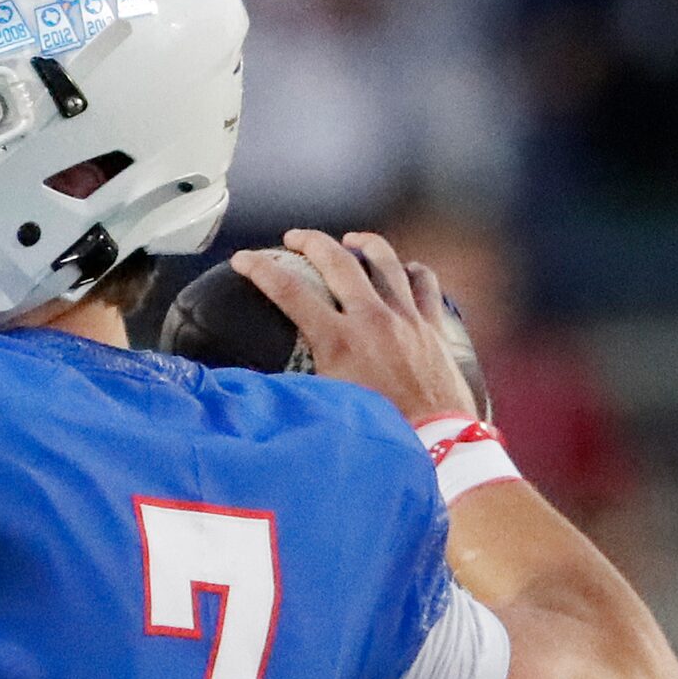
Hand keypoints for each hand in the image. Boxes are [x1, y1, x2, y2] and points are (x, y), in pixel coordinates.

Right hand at [232, 230, 479, 424]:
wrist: (434, 440)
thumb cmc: (378, 429)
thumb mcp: (327, 404)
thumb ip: (299, 384)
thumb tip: (265, 385)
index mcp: (339, 340)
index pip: (290, 292)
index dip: (261, 269)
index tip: (243, 259)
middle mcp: (372, 319)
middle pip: (336, 261)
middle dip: (309, 242)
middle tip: (293, 238)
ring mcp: (406, 317)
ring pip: (385, 261)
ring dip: (363, 243)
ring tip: (350, 238)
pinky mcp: (432, 325)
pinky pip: (424, 282)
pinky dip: (412, 270)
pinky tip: (404, 267)